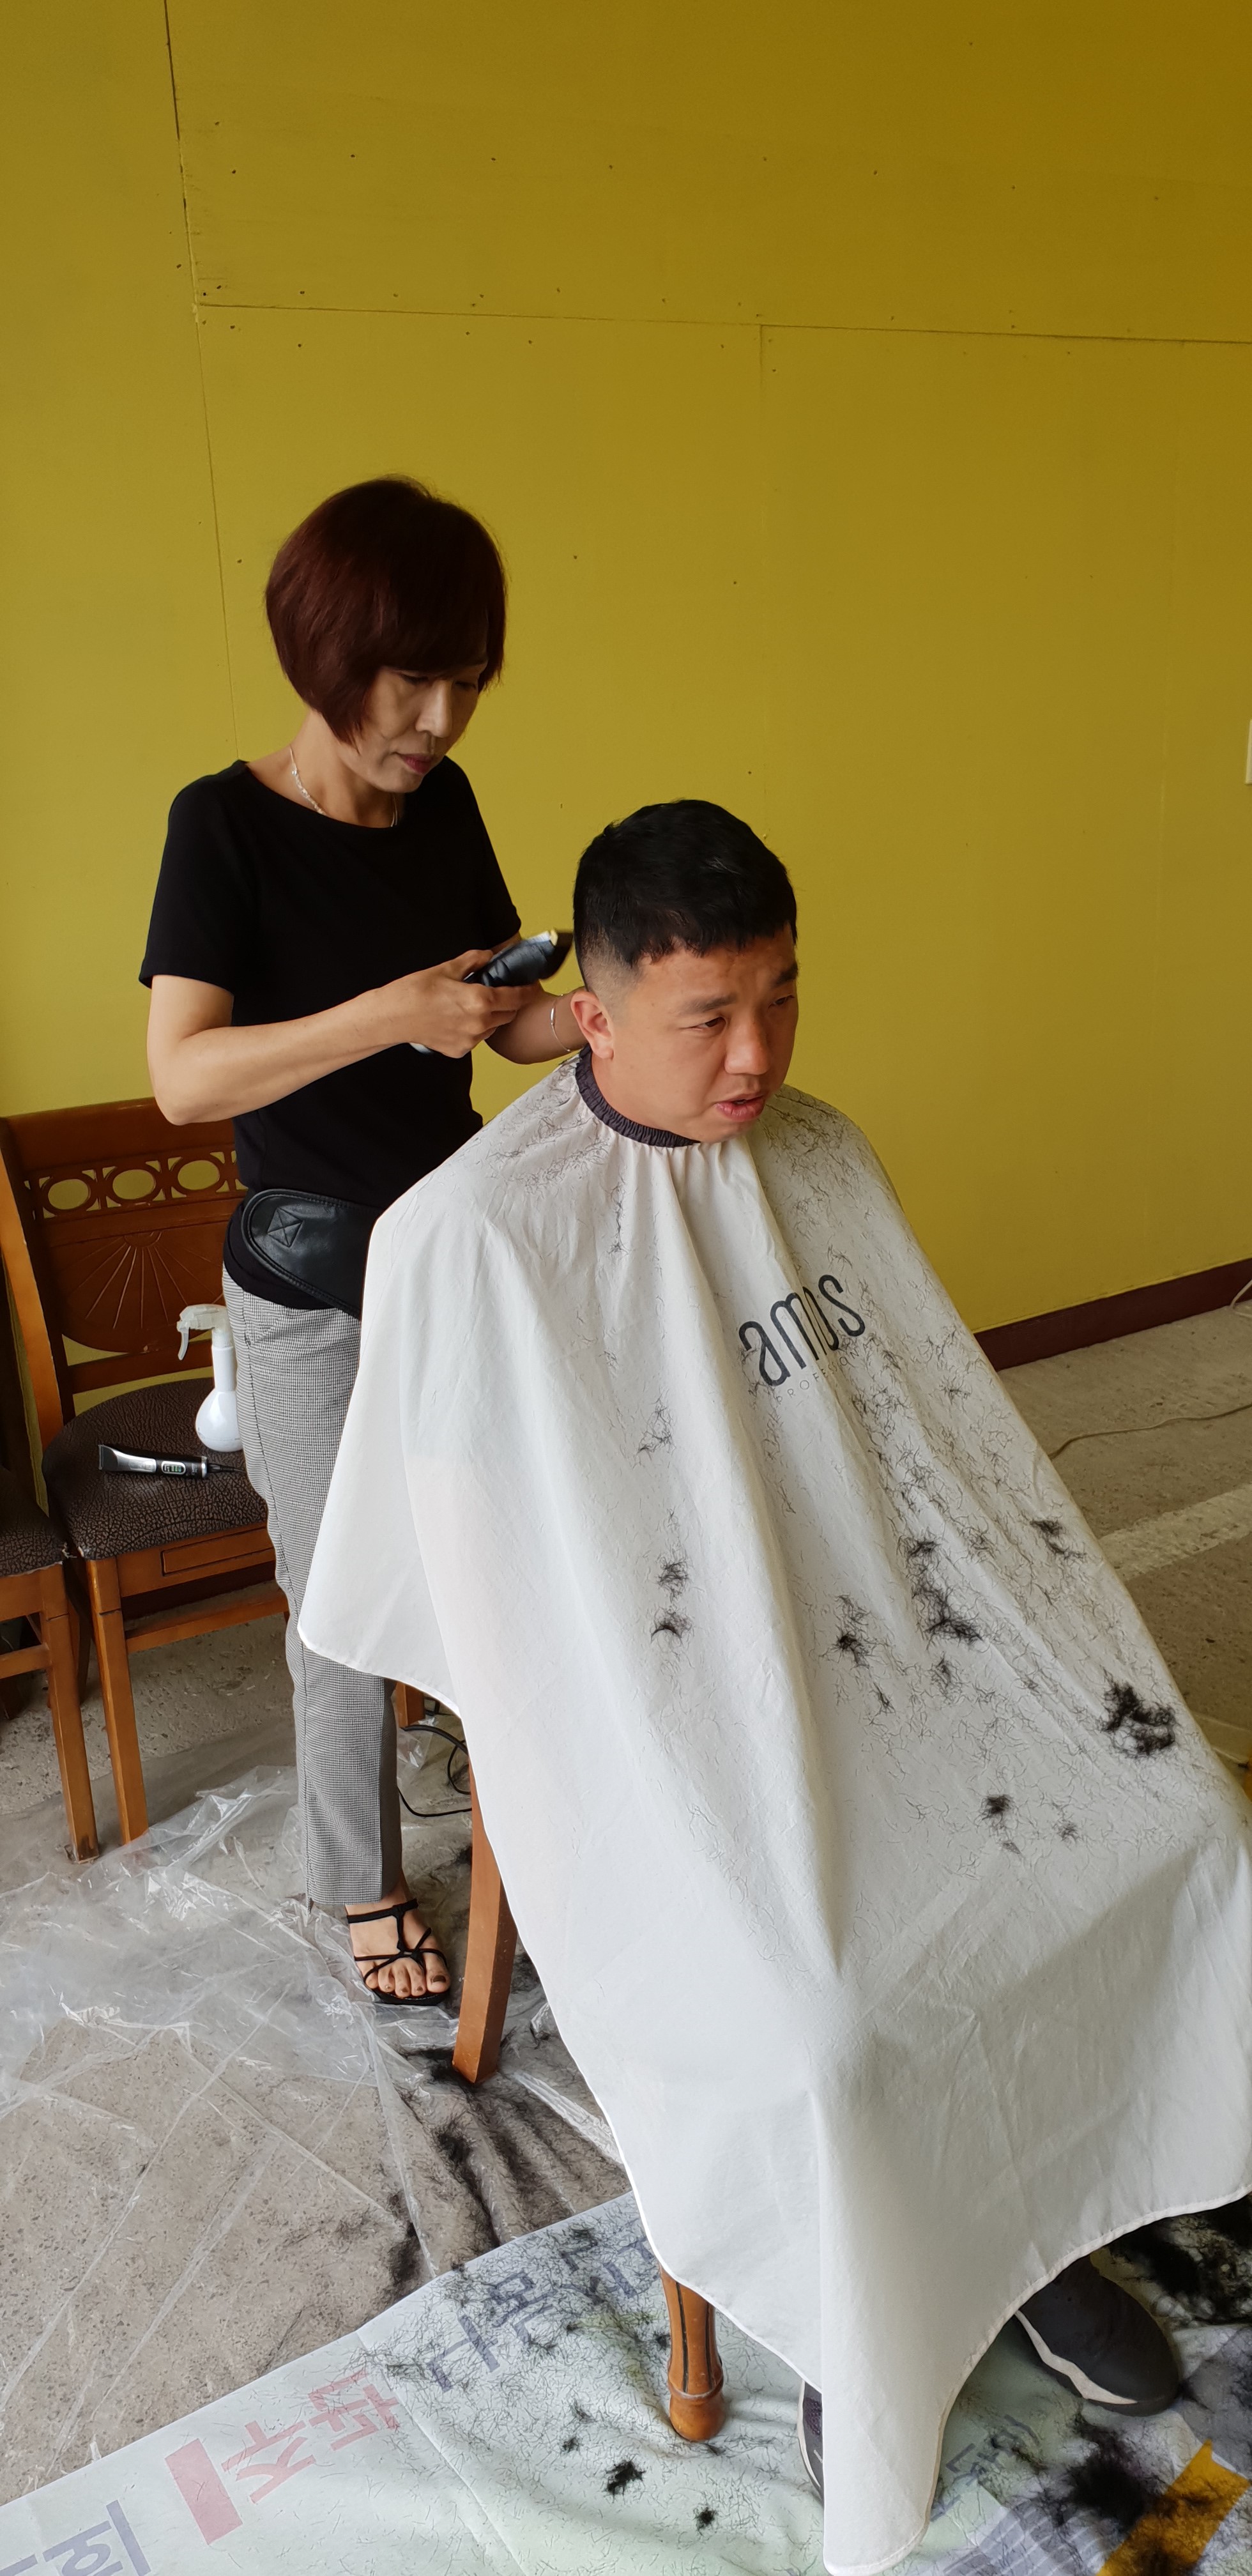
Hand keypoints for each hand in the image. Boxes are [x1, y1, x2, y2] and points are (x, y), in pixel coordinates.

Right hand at [381, 951, 525, 1056]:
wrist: (392, 1016)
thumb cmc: (415, 991)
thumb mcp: (446, 968)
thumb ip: (473, 961)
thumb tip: (488, 956)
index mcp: (480, 1000)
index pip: (516, 997)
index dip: (528, 991)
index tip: (532, 986)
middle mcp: (479, 1023)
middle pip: (508, 1014)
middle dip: (509, 1003)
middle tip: (500, 992)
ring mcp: (470, 1040)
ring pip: (493, 1028)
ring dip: (491, 1017)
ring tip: (474, 1005)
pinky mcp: (459, 1051)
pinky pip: (476, 1038)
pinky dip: (474, 1029)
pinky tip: (459, 1019)